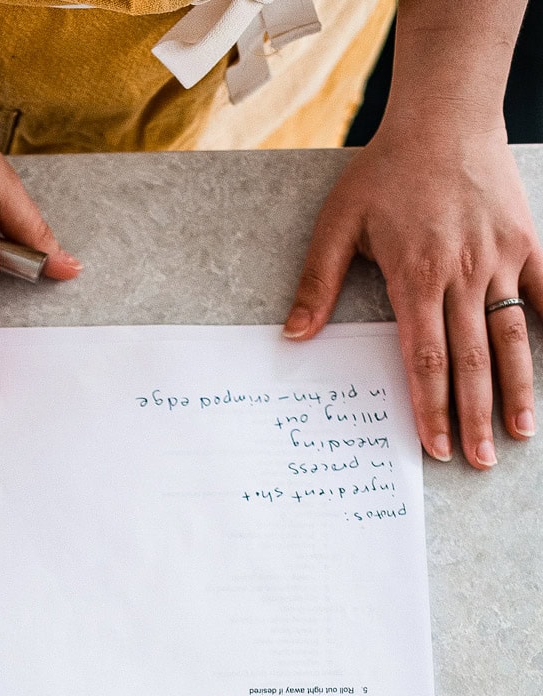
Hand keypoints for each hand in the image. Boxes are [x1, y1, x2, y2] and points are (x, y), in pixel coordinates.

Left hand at [284, 127, 542, 467]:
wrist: (446, 114)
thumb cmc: (386, 170)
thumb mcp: (338, 222)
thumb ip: (318, 283)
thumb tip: (294, 336)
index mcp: (417, 278)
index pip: (425, 360)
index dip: (431, 408)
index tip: (434, 447)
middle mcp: (463, 276)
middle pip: (471, 362)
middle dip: (474, 418)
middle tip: (478, 462)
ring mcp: (500, 260)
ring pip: (512, 338)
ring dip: (517, 390)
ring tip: (518, 433)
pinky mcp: (527, 242)